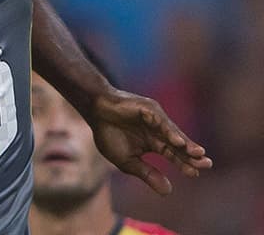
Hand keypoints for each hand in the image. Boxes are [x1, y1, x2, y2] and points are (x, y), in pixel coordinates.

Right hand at [89, 88, 212, 193]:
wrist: (95, 111)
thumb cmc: (108, 133)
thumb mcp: (128, 161)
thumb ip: (147, 174)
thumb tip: (168, 192)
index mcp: (154, 143)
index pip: (173, 155)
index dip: (184, 164)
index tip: (195, 174)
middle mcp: (158, 131)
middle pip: (178, 145)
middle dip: (191, 155)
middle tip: (207, 164)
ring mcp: (155, 119)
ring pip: (173, 133)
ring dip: (184, 143)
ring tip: (197, 153)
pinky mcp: (148, 109)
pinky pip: (160, 121)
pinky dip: (168, 130)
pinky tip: (176, 141)